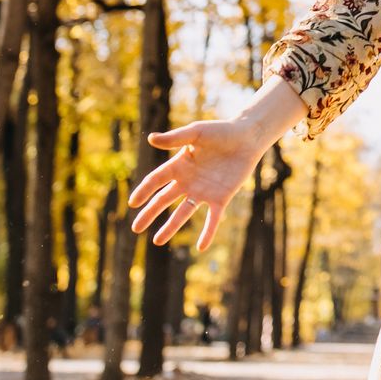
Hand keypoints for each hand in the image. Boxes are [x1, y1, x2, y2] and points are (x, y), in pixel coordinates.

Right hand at [127, 119, 266, 250]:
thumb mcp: (197, 133)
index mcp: (179, 165)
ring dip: (170, 227)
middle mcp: (188, 181)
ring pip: (183, 213)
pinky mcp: (220, 198)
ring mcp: (203, 191)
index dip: (144, 191)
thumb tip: (150, 139)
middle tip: (135, 228)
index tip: (133, 203)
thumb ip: (175, 138)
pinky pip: (212, 218)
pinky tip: (201, 247)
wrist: (247, 138)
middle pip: (164, 200)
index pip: (156, 180)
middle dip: (150, 213)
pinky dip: (207, 233)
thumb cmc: (221, 131)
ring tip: (157, 241)